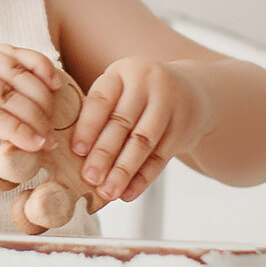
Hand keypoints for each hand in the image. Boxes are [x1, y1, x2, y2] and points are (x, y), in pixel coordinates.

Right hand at [0, 44, 63, 162]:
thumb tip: (34, 110)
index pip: (17, 55)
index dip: (42, 70)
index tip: (58, 88)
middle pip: (18, 77)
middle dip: (43, 103)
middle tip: (56, 126)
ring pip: (8, 98)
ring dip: (34, 120)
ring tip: (48, 139)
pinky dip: (16, 131)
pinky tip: (31, 144)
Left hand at [70, 58, 213, 201]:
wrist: (193, 93)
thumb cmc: (140, 97)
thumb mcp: (121, 90)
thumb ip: (100, 114)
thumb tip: (72, 157)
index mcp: (122, 72)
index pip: (102, 99)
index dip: (88, 126)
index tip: (77, 151)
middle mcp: (147, 83)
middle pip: (123, 122)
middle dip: (104, 153)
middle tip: (89, 178)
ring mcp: (169, 104)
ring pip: (143, 142)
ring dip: (123, 170)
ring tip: (108, 192)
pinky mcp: (183, 128)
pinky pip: (161, 157)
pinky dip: (143, 178)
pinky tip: (128, 194)